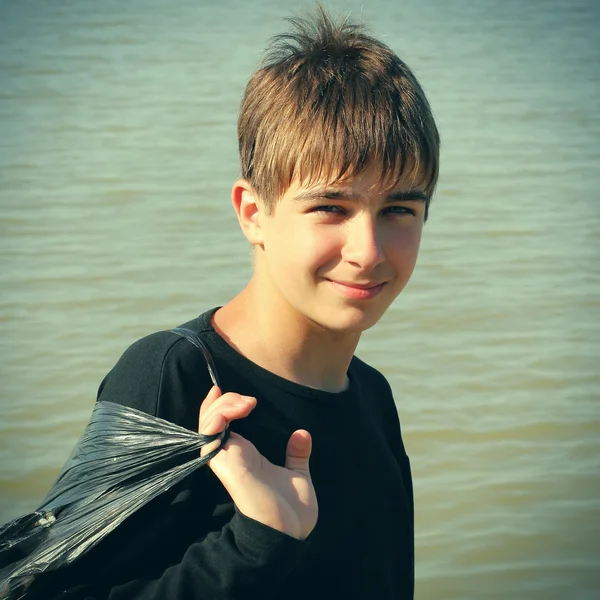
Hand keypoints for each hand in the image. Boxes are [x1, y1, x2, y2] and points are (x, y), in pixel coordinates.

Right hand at [199, 386, 317, 540]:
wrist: (290, 536)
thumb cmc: (292, 512)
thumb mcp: (298, 475)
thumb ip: (297, 454)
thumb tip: (302, 433)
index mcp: (246, 456)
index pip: (221, 425)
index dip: (221, 406)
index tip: (230, 391)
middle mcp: (232, 456)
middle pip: (210, 422)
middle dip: (222, 402)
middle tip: (246, 400)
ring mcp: (227, 461)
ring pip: (206, 427)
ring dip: (221, 408)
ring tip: (245, 403)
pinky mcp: (228, 468)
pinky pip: (210, 440)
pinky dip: (218, 420)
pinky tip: (237, 411)